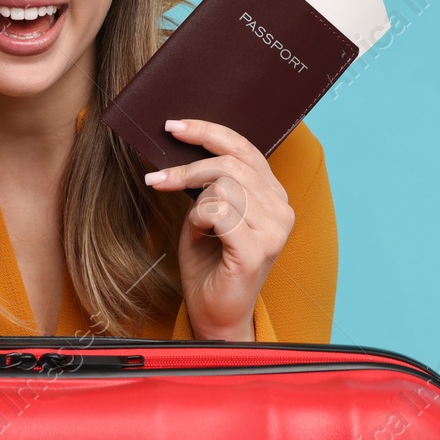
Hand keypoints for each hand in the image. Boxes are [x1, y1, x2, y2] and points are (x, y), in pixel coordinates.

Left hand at [144, 119, 295, 340]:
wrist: (214, 313)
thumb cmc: (209, 263)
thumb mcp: (206, 212)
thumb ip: (208, 182)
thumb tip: (181, 142)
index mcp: (274, 195)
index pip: (245, 148)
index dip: (208, 132)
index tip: (173, 126)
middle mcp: (282, 209)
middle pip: (230, 163)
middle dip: (188, 168)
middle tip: (158, 179)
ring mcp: (275, 230)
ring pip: (223, 186)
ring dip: (195, 203)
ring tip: (195, 227)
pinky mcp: (258, 249)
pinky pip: (218, 212)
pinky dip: (199, 220)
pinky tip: (201, 236)